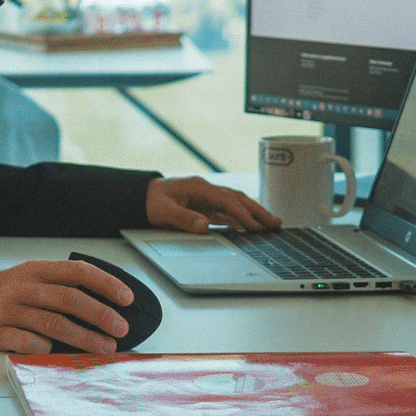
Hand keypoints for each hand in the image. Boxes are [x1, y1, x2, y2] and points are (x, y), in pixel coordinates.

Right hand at [0, 259, 132, 353]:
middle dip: (100, 314)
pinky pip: (26, 342)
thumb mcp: (33, 278)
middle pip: (69, 299)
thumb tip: (108, 304)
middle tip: (121, 328)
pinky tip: (56, 353)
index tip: (127, 298)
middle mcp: (24, 287)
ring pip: (53, 324)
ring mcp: (8, 310)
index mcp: (37, 270)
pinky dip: (45, 349)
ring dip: (84, 337)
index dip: (105, 284)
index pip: (77, 271)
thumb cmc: (9, 294)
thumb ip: (63, 286)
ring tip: (105, 347)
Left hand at [146, 176, 280, 233]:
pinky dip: (241, 219)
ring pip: (235, 205)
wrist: (139, 196)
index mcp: (199, 188)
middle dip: (257, 211)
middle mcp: (206, 191)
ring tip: (271, 224)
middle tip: (276, 223)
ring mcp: (207, 198)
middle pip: (237, 199)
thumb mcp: (162, 212)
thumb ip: (183, 218)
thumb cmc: (150, 202)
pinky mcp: (205, 207)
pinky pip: (227, 212)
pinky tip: (250, 227)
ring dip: (253, 214)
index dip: (242, 213)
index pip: (227, 200)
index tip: (255, 226)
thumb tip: (204, 225)